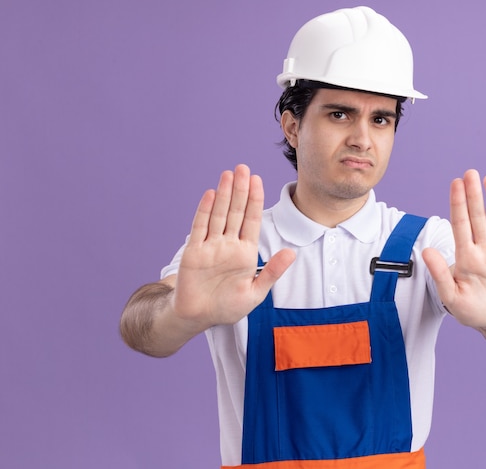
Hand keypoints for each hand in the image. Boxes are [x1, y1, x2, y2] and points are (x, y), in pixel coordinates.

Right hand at [173, 164, 295, 328]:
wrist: (198, 317)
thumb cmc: (228, 306)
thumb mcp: (255, 292)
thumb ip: (272, 272)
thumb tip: (292, 253)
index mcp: (245, 252)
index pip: (252, 220)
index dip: (254, 200)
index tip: (258, 180)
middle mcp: (228, 244)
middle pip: (235, 212)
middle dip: (240, 190)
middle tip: (243, 168)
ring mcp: (210, 246)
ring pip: (219, 215)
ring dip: (223, 195)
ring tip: (228, 174)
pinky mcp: (194, 252)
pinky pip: (200, 228)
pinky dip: (205, 211)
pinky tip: (211, 195)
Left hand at [423, 170, 485, 342]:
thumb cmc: (470, 310)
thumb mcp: (451, 295)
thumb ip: (440, 273)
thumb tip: (425, 251)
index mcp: (465, 256)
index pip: (460, 224)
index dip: (457, 204)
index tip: (455, 184)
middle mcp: (483, 248)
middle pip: (477, 217)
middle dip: (473, 195)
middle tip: (469, 173)